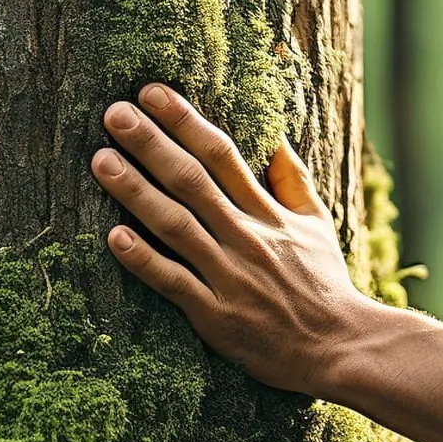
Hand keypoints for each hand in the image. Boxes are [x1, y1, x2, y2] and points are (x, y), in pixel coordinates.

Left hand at [91, 83, 374, 397]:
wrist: (341, 349)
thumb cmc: (323, 286)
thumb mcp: (317, 226)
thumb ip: (293, 181)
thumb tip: (274, 137)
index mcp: (268, 213)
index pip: (222, 155)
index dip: (185, 121)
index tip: (153, 92)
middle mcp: (246, 238)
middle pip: (192, 181)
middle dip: (152, 143)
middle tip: (114, 112)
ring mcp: (229, 276)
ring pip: (176, 225)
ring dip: (136, 191)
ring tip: (101, 160)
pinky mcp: (215, 316)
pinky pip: (173, 283)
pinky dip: (143, 259)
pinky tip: (112, 236)